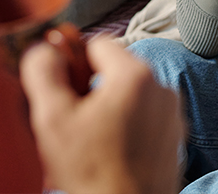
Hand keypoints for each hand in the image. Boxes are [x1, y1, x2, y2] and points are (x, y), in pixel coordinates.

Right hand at [20, 36, 183, 193]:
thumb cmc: (93, 173)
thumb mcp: (52, 119)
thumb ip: (43, 72)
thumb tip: (43, 49)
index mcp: (135, 75)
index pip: (97, 43)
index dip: (73, 62)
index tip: (61, 87)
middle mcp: (161, 88)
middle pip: (115, 69)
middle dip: (89, 87)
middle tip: (72, 119)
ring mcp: (171, 115)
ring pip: (129, 94)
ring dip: (107, 108)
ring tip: (89, 139)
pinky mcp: (173, 137)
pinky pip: (143, 117)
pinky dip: (125, 126)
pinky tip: (108, 151)